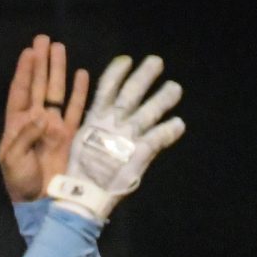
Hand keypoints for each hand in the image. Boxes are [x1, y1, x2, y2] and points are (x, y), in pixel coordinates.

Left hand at [0, 34, 87, 204]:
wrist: (39, 202)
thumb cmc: (19, 181)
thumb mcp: (12, 159)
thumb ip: (25, 135)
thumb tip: (40, 115)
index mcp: (16, 124)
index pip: (20, 90)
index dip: (24, 71)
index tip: (28, 51)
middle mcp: (35, 120)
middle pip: (39, 85)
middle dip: (41, 62)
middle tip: (44, 39)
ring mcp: (53, 126)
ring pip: (56, 92)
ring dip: (58, 71)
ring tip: (60, 48)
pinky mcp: (69, 135)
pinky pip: (75, 110)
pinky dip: (79, 93)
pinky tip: (81, 75)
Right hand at [45, 53, 184, 222]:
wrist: (83, 196)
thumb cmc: (77, 174)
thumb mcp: (80, 144)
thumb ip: (94, 130)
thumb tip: (101, 118)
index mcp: (95, 119)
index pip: (106, 88)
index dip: (117, 72)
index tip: (127, 60)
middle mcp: (113, 123)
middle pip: (131, 93)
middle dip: (144, 76)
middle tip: (157, 62)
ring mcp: (128, 137)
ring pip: (150, 111)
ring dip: (164, 98)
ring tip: (175, 88)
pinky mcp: (141, 152)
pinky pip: (160, 137)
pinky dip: (170, 131)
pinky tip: (179, 124)